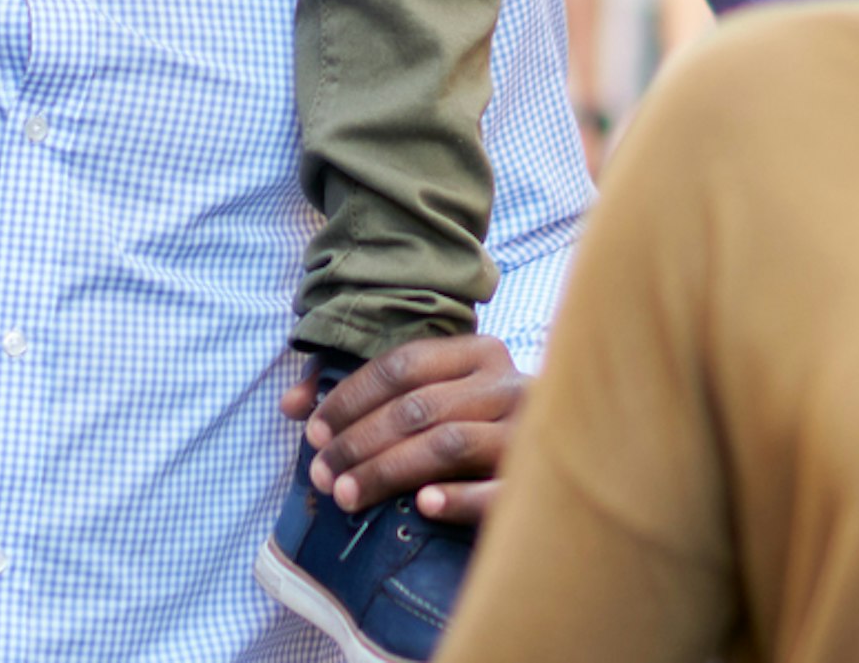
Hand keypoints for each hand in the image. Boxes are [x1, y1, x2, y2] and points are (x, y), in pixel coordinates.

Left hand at [280, 334, 526, 524]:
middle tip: (321, 474)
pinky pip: (498, 491)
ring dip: (389, 470)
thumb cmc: (479, 428)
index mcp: (479, 353)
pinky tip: (422, 505)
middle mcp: (508, 385)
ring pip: (448, 444)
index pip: (402, 365)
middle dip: (358, 440)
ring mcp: (530, 433)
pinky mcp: (544, 483)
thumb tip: (289, 406)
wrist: (569, 465)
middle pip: (417, 407)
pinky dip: (458, 497)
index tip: (311, 431)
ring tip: (347, 495)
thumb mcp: (432, 398)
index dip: (350, 397)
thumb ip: (364, 394)